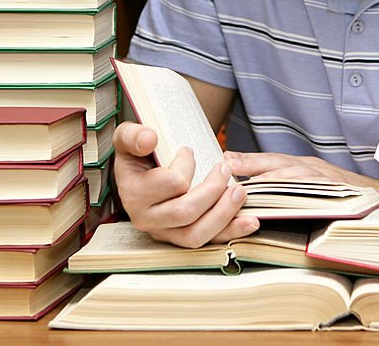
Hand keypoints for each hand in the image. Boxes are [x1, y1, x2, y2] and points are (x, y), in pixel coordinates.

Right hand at [112, 122, 258, 247]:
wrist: (139, 171)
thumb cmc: (137, 152)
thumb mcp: (128, 137)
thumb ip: (133, 135)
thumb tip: (149, 139)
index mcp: (132, 194)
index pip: (170, 184)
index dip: (187, 165)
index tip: (189, 149)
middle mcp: (146, 219)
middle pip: (185, 212)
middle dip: (212, 190)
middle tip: (224, 169)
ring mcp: (164, 232)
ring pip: (196, 234)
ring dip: (224, 213)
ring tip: (240, 192)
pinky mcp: (181, 238)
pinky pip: (208, 242)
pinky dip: (232, 232)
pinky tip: (250, 221)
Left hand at [224, 150, 378, 201]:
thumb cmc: (346, 197)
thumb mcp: (316, 186)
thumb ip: (291, 186)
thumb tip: (258, 193)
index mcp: (306, 167)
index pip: (274, 161)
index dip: (250, 160)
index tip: (225, 160)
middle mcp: (314, 168)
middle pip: (279, 161)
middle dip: (252, 161)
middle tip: (226, 161)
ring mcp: (325, 179)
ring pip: (293, 174)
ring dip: (268, 175)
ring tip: (245, 179)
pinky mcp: (335, 191)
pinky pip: (311, 190)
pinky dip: (294, 192)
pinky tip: (277, 196)